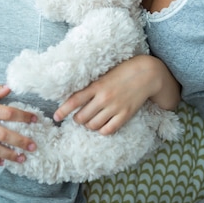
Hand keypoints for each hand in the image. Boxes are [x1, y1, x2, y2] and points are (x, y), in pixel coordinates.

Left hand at [53, 55, 180, 134]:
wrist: (147, 73)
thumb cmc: (123, 72)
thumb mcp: (104, 75)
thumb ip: (91, 87)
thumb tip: (76, 98)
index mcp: (96, 86)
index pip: (74, 100)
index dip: (62, 110)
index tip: (56, 117)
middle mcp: (104, 98)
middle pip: (82, 117)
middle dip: (78, 119)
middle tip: (79, 117)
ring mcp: (115, 107)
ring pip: (93, 126)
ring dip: (89, 125)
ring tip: (91, 121)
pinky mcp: (125, 115)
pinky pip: (108, 130)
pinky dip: (102, 130)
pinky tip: (102, 126)